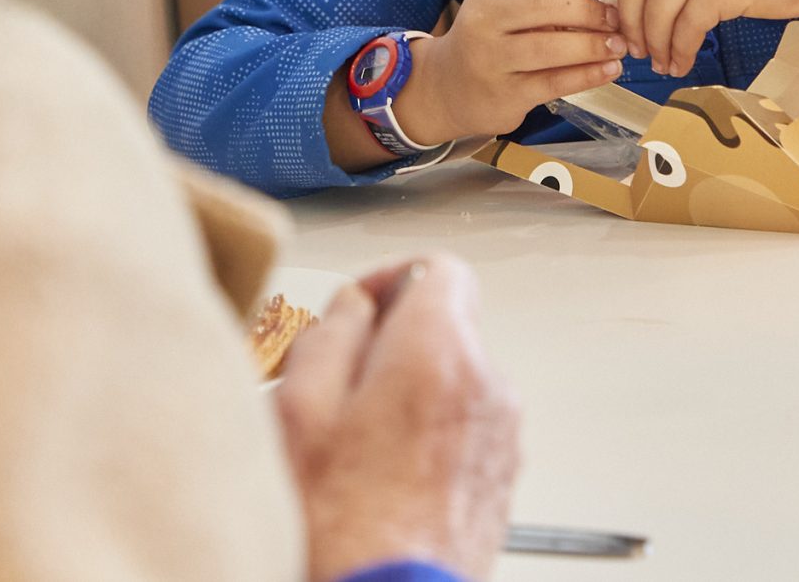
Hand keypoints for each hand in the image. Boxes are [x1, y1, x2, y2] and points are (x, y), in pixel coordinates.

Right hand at [277, 257, 520, 581]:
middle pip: (445, 326)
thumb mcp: (297, 412)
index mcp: (437, 353)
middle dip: (390, 342)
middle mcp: (485, 386)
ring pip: (452, 380)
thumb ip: (329, 336)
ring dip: (407, 392)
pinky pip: (463, 429)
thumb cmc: (341, 530)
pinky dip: (427, 435)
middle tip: (333, 384)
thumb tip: (350, 307)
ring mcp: (500, 438)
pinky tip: (379, 478)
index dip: (390, 278)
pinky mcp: (500, 480)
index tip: (357, 307)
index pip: (439, 268)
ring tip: (351, 444)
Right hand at [392, 0, 624, 145]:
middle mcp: (484, 21)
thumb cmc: (488, 40)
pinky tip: (610, 70)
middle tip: (615, 19)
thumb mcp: (498, 7)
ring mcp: (493, 59)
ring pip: (551, 46)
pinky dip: (588, 75)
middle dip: (589, 11)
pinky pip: (555, 82)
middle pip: (544, 4)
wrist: (447, 88)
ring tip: (619, 45)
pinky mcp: (507, 94)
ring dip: (594, 44)